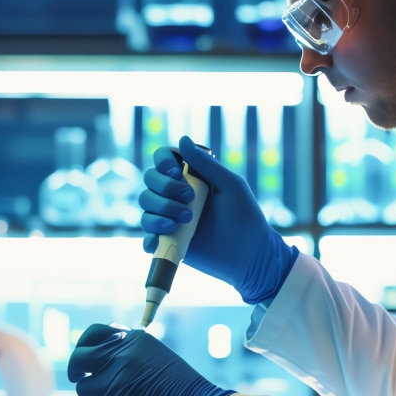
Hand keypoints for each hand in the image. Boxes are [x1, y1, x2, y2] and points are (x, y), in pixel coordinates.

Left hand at [67, 324, 233, 395]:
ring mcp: (114, 380)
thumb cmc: (182, 384)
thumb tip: (105, 346)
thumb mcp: (156, 353)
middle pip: (78, 359)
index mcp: (132, 339)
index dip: (83, 345)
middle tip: (79, 379)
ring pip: (83, 388)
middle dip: (75, 371)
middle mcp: (120, 355)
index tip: (83, 355)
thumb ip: (129, 348)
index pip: (93, 333)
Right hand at [140, 135, 298, 303]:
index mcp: (191, 178)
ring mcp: (171, 219)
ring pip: (145, 207)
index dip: (163, 162)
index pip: (163, 160)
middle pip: (149, 181)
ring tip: (187, 221)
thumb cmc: (246, 217)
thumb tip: (182, 139)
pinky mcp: (168, 243)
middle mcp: (176, 196)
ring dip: (160, 210)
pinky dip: (150, 237)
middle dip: (165, 189)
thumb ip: (206, 164)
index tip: (177, 172)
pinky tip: (163, 239)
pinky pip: (146, 238)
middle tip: (190, 200)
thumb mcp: (230, 185)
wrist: (250, 256)